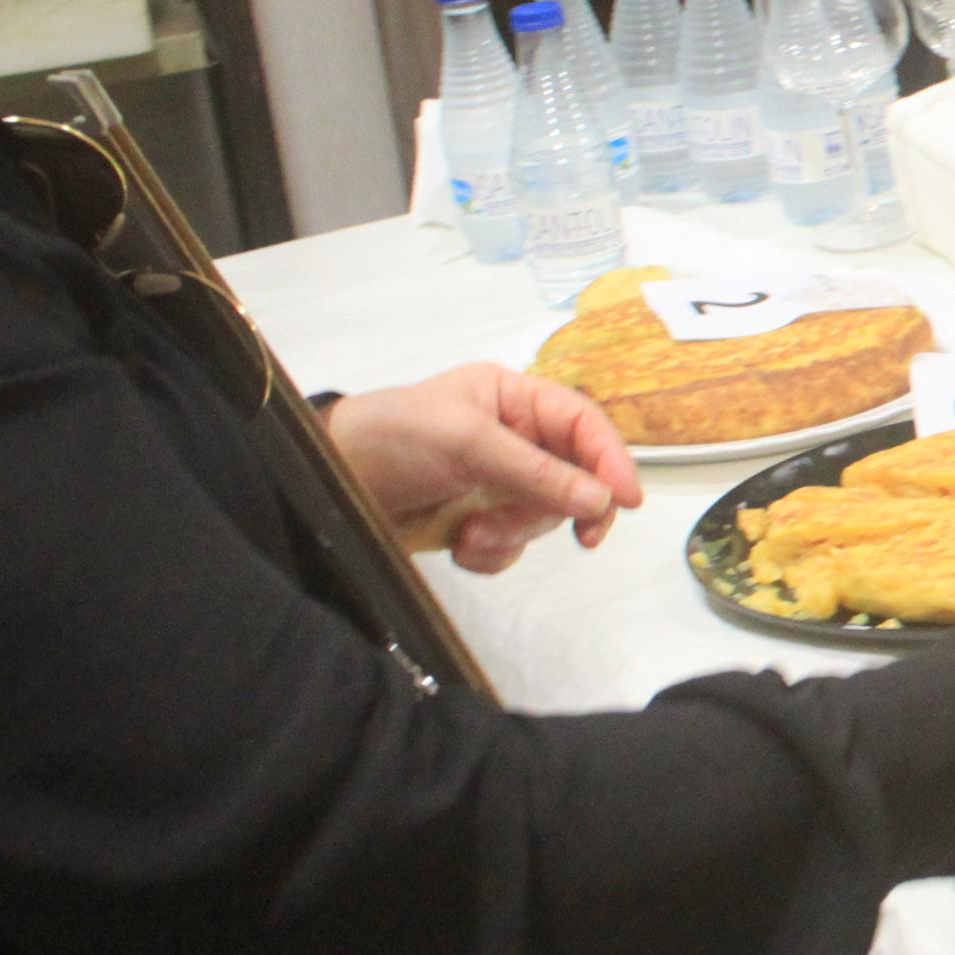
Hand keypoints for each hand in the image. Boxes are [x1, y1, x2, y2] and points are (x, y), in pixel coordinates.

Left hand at [322, 363, 640, 575]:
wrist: (327, 483)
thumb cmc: (394, 439)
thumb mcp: (465, 442)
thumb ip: (535, 471)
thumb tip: (602, 499)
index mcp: (515, 399)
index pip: (583, 425)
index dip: (612, 459)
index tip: (627, 501)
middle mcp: (514, 438)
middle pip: (574, 479)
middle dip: (556, 508)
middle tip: (582, 538)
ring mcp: (497, 483)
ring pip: (542, 518)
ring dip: (512, 534)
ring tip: (470, 535)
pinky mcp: (476, 521)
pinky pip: (511, 547)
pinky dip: (491, 555)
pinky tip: (458, 547)